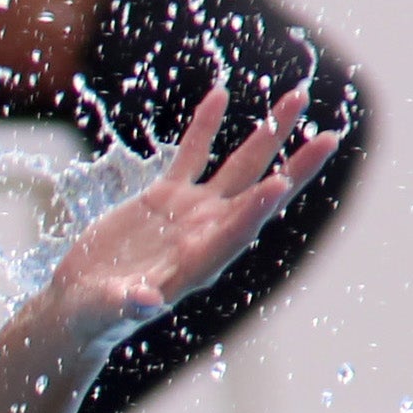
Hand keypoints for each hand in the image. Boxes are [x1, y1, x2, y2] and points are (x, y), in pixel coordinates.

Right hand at [42, 87, 340, 349]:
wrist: (82, 304)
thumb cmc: (97, 316)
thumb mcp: (109, 312)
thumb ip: (128, 305)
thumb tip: (146, 301)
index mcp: (198, 264)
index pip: (236, 233)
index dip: (257, 209)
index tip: (281, 184)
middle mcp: (206, 234)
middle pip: (259, 194)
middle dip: (294, 166)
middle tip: (330, 138)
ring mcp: (190, 213)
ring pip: (238, 167)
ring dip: (268, 134)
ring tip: (297, 99)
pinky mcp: (166, 197)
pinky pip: (191, 156)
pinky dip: (205, 127)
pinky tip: (220, 96)